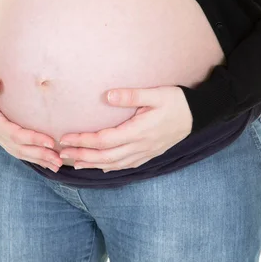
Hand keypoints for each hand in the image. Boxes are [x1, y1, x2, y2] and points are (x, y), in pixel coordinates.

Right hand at [0, 69, 62, 172]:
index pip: (14, 134)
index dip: (32, 139)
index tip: (50, 141)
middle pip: (19, 148)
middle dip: (40, 155)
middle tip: (59, 160)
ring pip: (20, 152)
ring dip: (39, 159)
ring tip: (57, 165)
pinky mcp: (3, 138)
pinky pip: (19, 150)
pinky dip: (33, 157)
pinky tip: (47, 162)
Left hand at [59, 86, 192, 171]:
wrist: (198, 116)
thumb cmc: (176, 102)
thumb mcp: (156, 94)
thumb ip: (131, 95)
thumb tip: (107, 96)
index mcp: (138, 131)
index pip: (104, 140)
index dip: (83, 141)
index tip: (65, 138)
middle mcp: (140, 146)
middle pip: (105, 156)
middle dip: (82, 155)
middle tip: (62, 153)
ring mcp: (145, 153)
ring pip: (114, 164)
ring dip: (94, 164)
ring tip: (76, 163)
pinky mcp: (149, 154)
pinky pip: (127, 165)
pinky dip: (111, 167)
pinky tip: (102, 167)